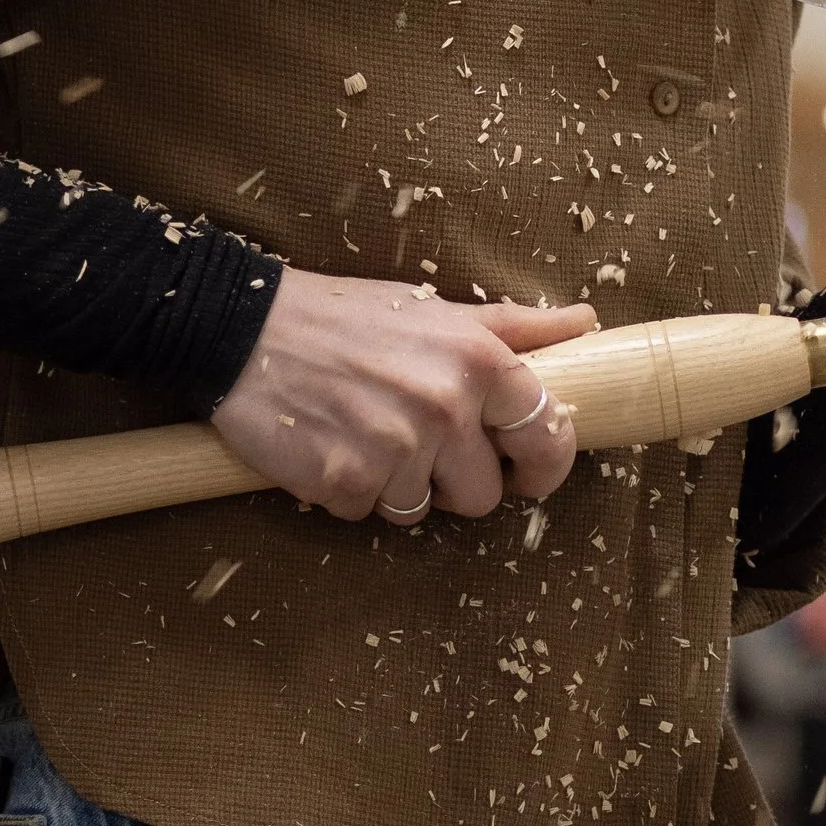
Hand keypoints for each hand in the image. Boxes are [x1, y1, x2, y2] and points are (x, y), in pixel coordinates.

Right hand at [210, 269, 599, 524]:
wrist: (239, 329)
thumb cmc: (343, 317)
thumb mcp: (435, 311)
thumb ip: (515, 327)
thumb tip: (586, 324)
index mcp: (478, 361)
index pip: (547, 435)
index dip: (543, 463)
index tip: (526, 470)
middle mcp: (445, 406)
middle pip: (484, 493)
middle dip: (455, 479)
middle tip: (415, 439)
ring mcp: (395, 449)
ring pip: (424, 509)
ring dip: (398, 486)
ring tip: (366, 434)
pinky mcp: (346, 482)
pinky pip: (369, 514)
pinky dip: (351, 490)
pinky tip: (331, 446)